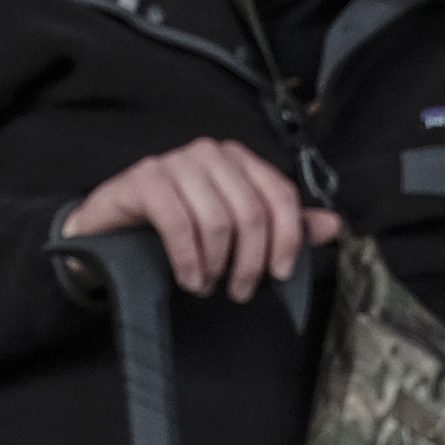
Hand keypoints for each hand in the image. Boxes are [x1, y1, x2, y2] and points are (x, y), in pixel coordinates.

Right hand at [63, 137, 337, 303]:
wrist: (110, 233)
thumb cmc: (175, 232)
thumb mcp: (234, 233)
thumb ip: (282, 227)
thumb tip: (333, 225)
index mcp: (238, 160)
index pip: (280, 194)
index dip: (288, 238)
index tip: (280, 274)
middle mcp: (210, 154)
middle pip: (251, 212)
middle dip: (250, 261)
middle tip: (239, 290)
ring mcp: (174, 162)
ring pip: (218, 220)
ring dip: (216, 264)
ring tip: (207, 284)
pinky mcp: (144, 179)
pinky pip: (179, 222)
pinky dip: (189, 260)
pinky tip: (189, 279)